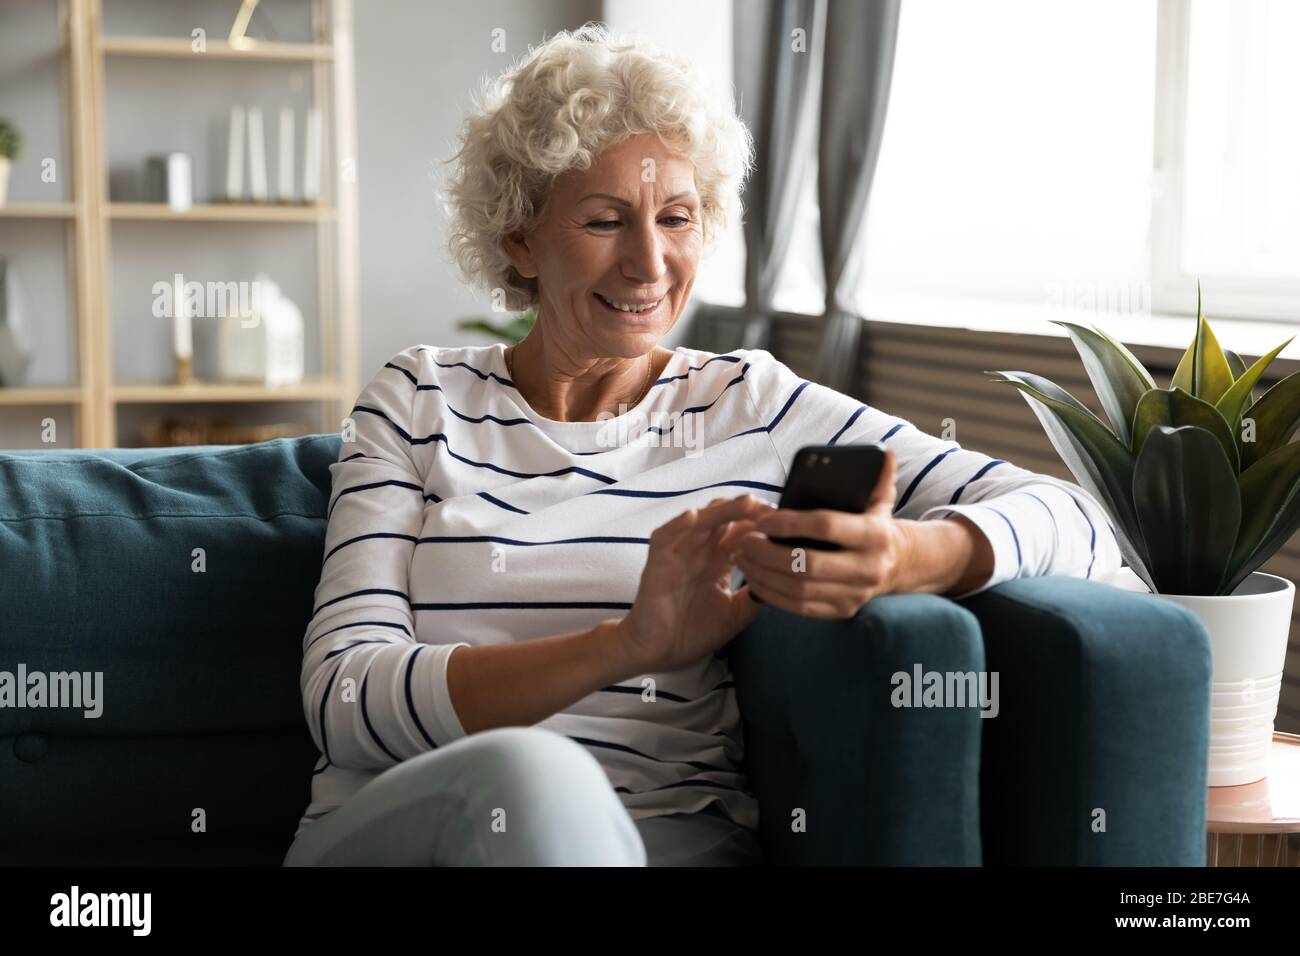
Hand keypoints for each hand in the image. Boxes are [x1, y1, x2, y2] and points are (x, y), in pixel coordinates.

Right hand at [617, 494, 774, 672]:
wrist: (658, 654)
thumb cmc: (692, 632)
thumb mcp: (735, 614)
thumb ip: (756, 596)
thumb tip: (784, 581)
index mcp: (718, 561)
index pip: (742, 532)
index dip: (762, 526)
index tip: (786, 526)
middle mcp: (700, 552)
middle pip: (725, 519)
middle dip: (750, 512)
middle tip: (773, 512)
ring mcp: (678, 554)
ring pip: (700, 521)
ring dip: (723, 510)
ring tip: (748, 503)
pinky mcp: (658, 563)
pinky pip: (664, 537)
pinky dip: (677, 525)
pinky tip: (692, 517)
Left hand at [736, 448, 908, 618]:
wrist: (898, 564)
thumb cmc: (876, 524)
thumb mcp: (881, 499)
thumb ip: (879, 476)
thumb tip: (885, 453)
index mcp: (875, 535)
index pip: (826, 526)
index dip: (790, 523)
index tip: (762, 520)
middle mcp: (867, 568)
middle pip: (808, 564)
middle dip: (769, 553)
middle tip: (744, 540)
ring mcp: (855, 594)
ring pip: (799, 590)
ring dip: (764, 574)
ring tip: (742, 558)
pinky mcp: (842, 611)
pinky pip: (800, 608)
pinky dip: (772, 594)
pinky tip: (754, 579)